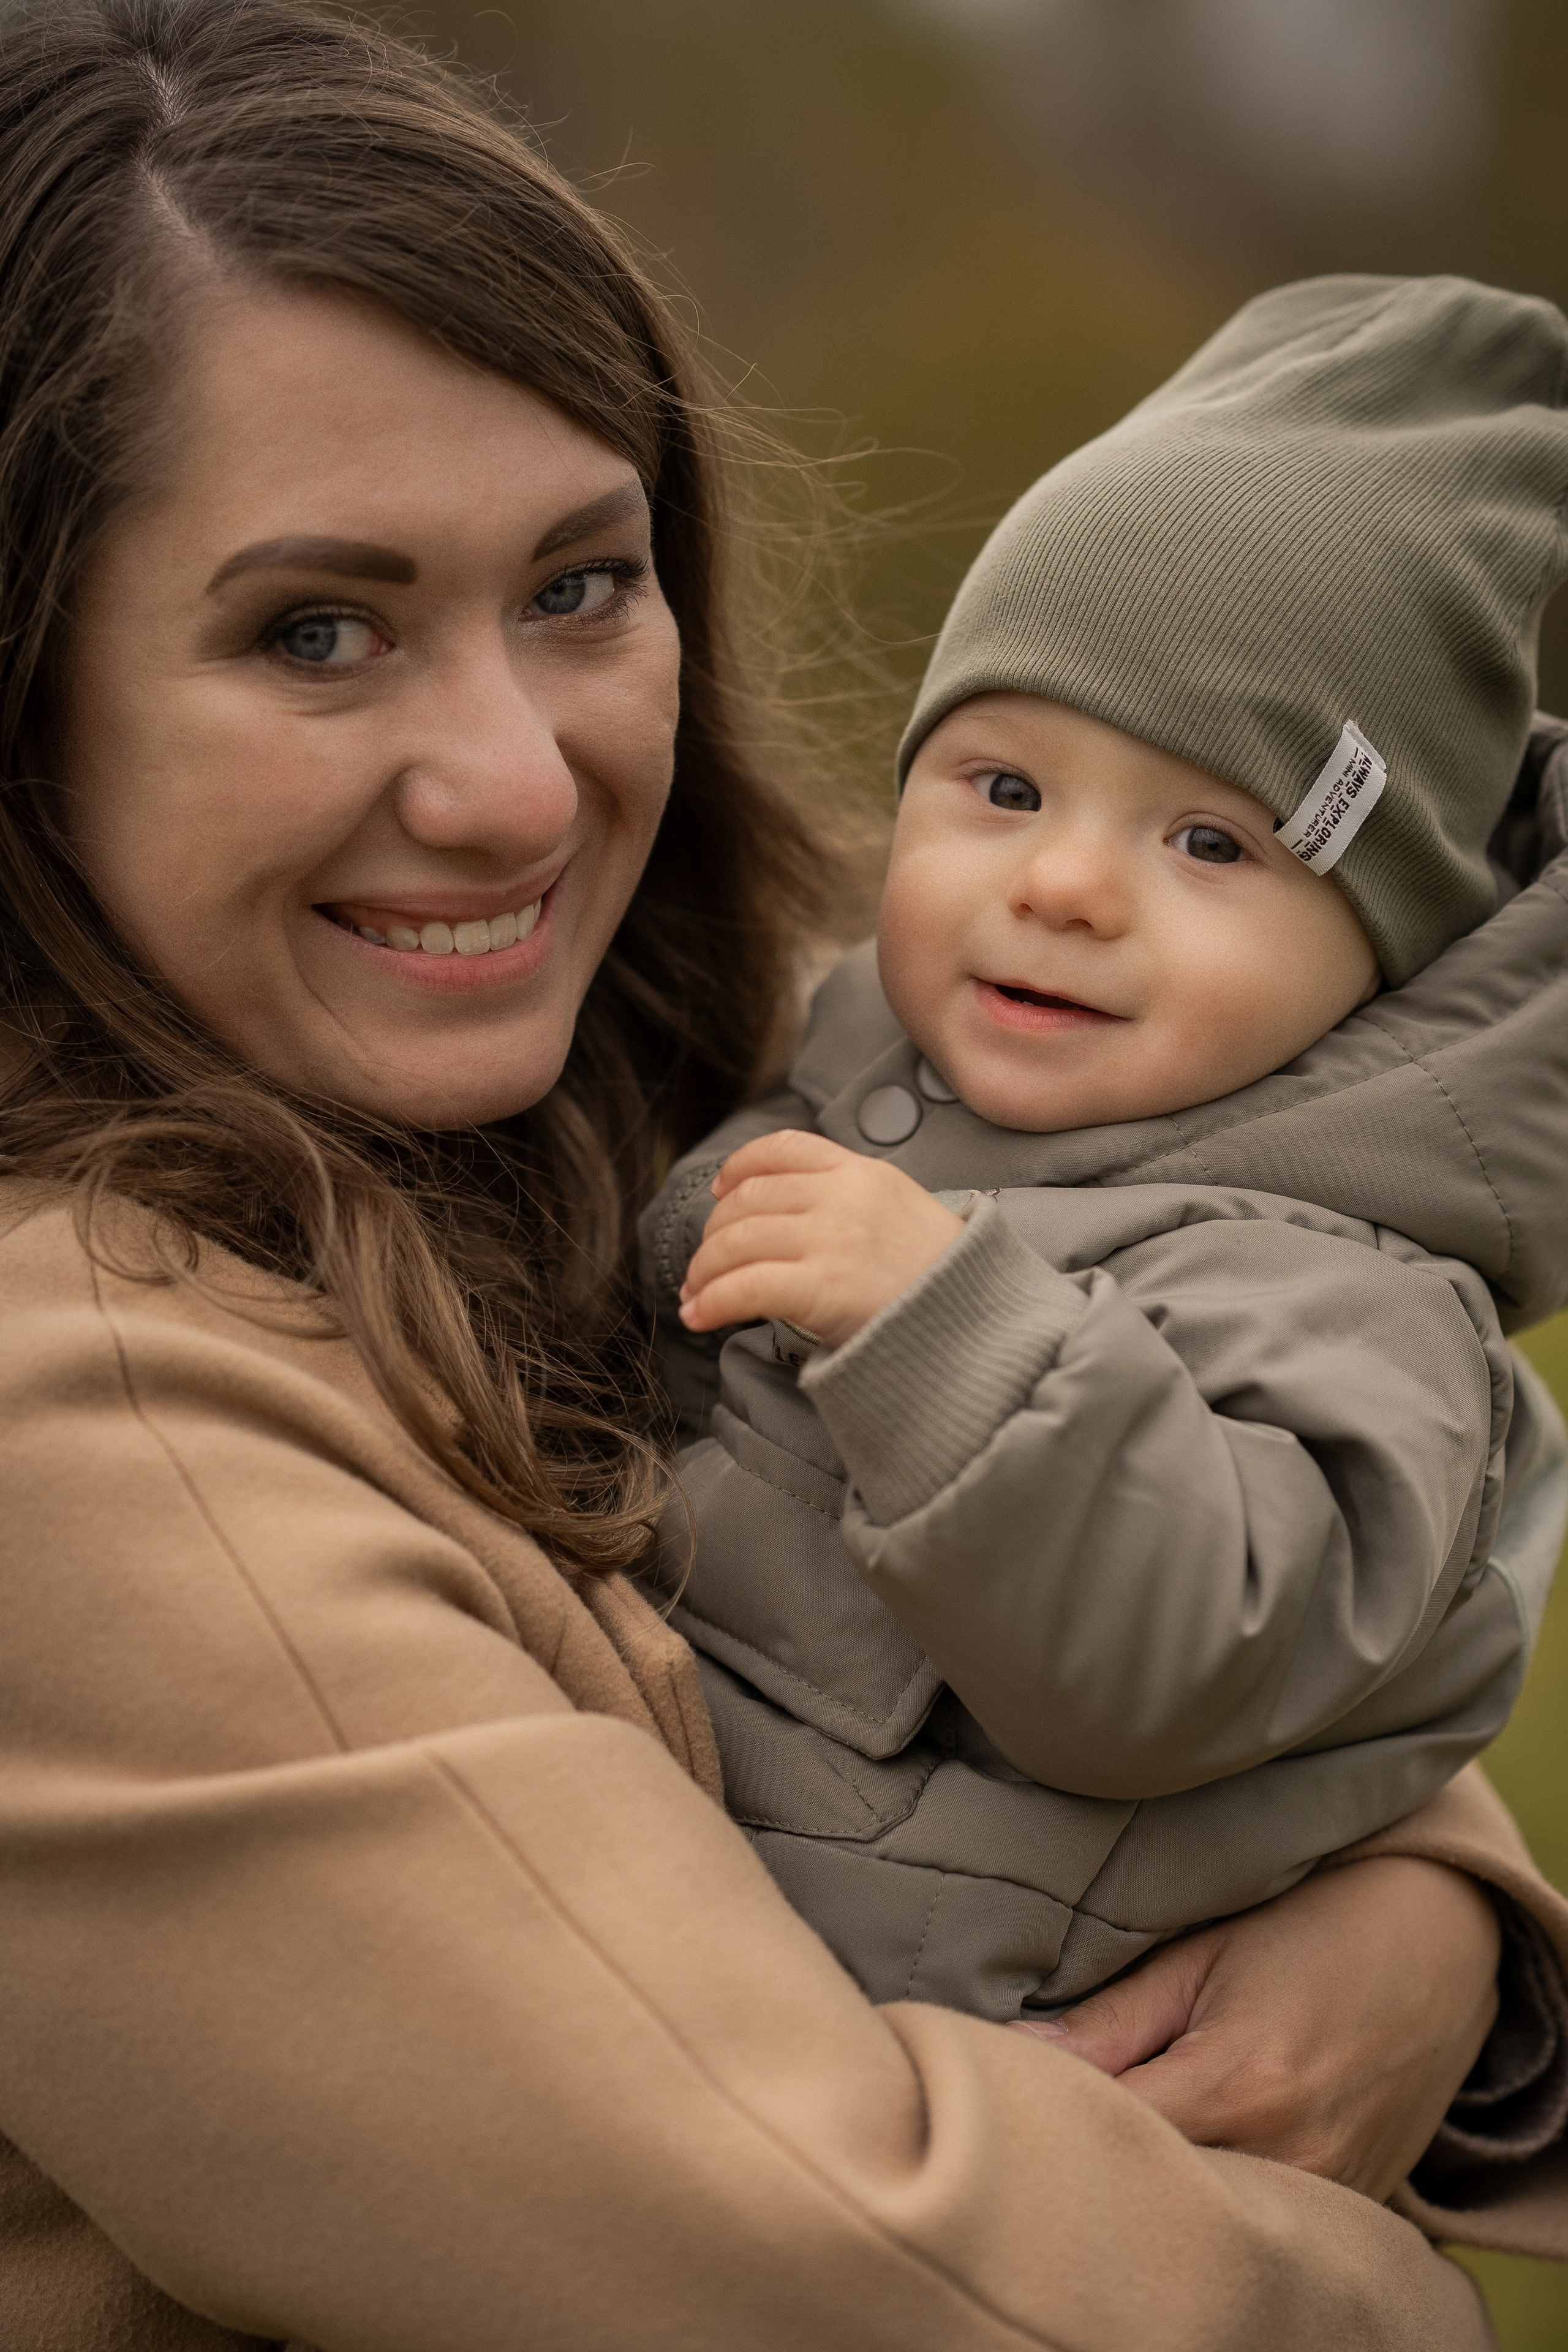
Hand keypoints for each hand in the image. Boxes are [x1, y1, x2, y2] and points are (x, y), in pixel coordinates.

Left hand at [678, 1129, 964, 1347]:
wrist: (980, 1323)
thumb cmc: (942, 1281)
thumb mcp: (904, 1214)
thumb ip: (854, 1203)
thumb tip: (796, 1217)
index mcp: (864, 1173)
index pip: (785, 1149)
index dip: (740, 1167)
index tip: (721, 1191)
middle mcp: (842, 1197)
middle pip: (748, 1200)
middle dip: (713, 1233)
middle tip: (702, 1265)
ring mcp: (831, 1239)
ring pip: (737, 1241)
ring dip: (704, 1270)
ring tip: (695, 1295)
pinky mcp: (821, 1286)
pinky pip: (744, 1286)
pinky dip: (712, 1301)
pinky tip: (698, 1317)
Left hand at [1011, 1857, 1500, 2201]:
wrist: (1439, 1939)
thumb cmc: (1310, 1928)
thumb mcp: (1202, 1956)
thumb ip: (1113, 2018)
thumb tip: (1018, 2053)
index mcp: (1238, 2086)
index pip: (1107, 2131)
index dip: (1050, 2111)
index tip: (1014, 2083)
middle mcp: (1288, 2155)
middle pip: (1154, 2187)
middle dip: (1101, 2151)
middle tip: (1069, 2104)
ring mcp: (1328, 2191)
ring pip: (1210, 2213)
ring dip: (1163, 2175)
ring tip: (1134, 2122)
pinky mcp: (1355, 2205)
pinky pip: (1267, 2220)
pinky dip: (1224, 2192)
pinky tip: (1199, 2148)